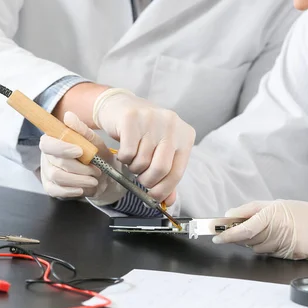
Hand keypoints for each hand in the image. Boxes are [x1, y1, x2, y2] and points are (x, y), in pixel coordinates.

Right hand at [38, 111, 126, 204]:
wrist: (105, 176)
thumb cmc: (97, 156)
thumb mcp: (93, 141)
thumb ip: (81, 129)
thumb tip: (68, 116)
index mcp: (54, 141)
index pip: (47, 143)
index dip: (62, 148)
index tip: (79, 151)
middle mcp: (47, 157)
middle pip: (57, 163)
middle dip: (80, 168)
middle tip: (96, 170)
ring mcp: (47, 173)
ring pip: (58, 177)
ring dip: (79, 179)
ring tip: (94, 179)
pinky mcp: (51, 187)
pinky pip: (56, 191)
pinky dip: (72, 190)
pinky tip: (83, 188)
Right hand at [92, 88, 195, 204]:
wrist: (122, 106)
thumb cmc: (144, 133)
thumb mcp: (161, 151)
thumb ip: (167, 175)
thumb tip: (169, 201)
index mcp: (185, 135)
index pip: (177, 172)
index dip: (164, 190)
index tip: (154, 197)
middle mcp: (172, 125)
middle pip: (160, 169)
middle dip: (147, 180)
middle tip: (141, 177)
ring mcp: (152, 119)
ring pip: (141, 162)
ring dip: (133, 168)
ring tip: (133, 159)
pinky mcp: (132, 118)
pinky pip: (127, 153)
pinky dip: (123, 159)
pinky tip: (125, 151)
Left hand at [212, 200, 307, 259]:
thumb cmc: (296, 212)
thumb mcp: (273, 204)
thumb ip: (248, 210)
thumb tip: (228, 215)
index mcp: (272, 215)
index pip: (245, 228)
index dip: (228, 234)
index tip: (216, 237)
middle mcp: (279, 231)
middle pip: (249, 242)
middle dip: (241, 238)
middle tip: (244, 231)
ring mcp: (287, 245)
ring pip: (258, 250)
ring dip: (257, 243)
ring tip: (269, 232)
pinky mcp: (293, 255)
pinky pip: (271, 256)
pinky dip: (270, 250)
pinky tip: (279, 241)